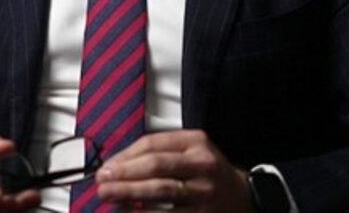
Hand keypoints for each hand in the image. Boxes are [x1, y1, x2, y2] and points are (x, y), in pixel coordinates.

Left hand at [95, 130, 253, 211]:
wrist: (246, 197)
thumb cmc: (211, 172)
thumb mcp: (192, 150)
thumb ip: (162, 151)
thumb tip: (121, 162)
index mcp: (195, 142)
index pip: (153, 144)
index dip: (126, 156)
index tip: (108, 166)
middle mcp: (202, 165)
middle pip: (155, 167)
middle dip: (124, 174)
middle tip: (102, 181)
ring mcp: (204, 192)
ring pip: (161, 191)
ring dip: (130, 194)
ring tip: (109, 196)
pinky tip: (131, 212)